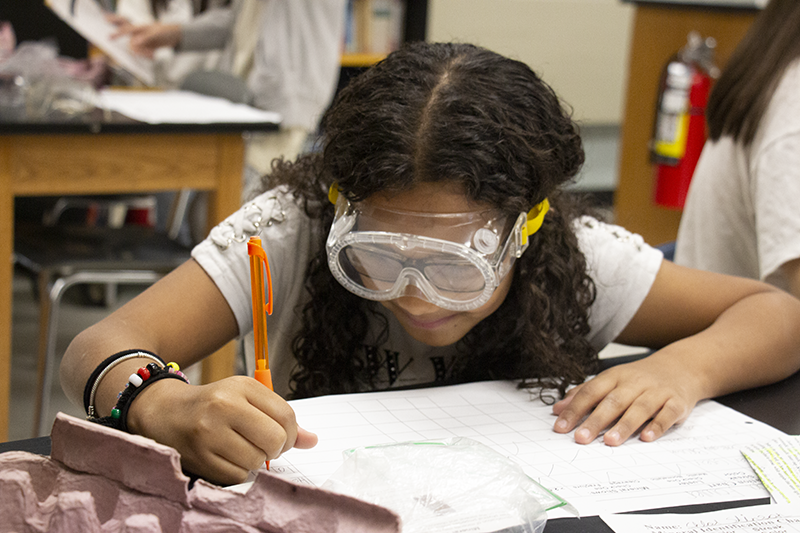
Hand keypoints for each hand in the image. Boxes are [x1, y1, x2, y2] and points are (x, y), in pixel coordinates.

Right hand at [109, 22, 181, 57]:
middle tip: (141, 51)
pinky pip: (142, 54)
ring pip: (136, 50)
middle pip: (129, 41)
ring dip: (142, 54)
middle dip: (133, 47)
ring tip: (152, 55)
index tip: (109, 38)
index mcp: (140, 28)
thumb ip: (145, 38)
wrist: (177, 36)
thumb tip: (134, 42)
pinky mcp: (147, 47)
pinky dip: (147, 56)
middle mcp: (139, 34)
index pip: (126, 30)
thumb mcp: (157, 33)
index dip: (117, 34)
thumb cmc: (167, 31)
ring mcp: (142, 41)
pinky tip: (153, 56)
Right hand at [127, 376, 317, 484]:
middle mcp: (224, 406)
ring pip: (256, 461)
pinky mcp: (199, 457)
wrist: (164, 413)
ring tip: (240, 449)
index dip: (291, 433)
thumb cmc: (212, 406)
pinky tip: (226, 457)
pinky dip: (237, 471)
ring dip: (254, 461)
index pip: (286, 415)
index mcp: (241, 386)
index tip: (282, 437)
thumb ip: (280, 418)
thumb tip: (312, 440)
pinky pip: (237, 476)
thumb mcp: (246, 399)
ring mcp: (209, 433)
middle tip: (264, 446)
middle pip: (275, 440)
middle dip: (276, 449)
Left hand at [551, 355, 703, 445]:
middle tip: (581, 437)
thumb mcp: (611, 380)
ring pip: (639, 408)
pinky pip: (667, 414)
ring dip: (624, 425)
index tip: (561, 426)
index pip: (591, 392)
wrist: (680, 367)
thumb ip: (584, 394)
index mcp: (614, 376)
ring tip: (609, 441)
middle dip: (596, 420)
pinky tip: (646, 437)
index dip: (574, 409)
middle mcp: (634, 383)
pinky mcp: (677, 403)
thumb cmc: (639, 378)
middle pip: (613, 401)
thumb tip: (557, 409)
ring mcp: (657, 392)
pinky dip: (658, 426)